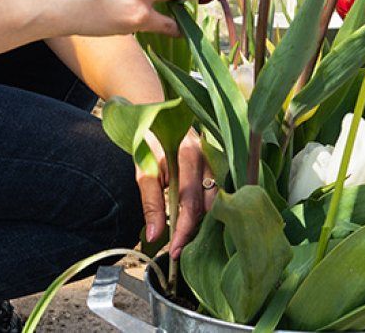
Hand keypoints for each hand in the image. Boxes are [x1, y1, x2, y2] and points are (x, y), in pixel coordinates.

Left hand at [135, 129, 213, 255]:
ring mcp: (218, 161)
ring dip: (205, 222)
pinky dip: (210, 211)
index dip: (184, 231)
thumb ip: (150, 203)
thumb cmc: (150, 141)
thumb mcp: (144, 170)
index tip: (174, 251)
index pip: (191, 203)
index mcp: (188, 156)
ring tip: (188, 240)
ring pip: (218, 201)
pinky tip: (199, 224)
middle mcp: (209, 159)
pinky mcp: (220, 166)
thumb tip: (153, 236)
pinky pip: (220, 194)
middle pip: (210, 205)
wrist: (160, 113)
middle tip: (181, 250)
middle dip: (197, 230)